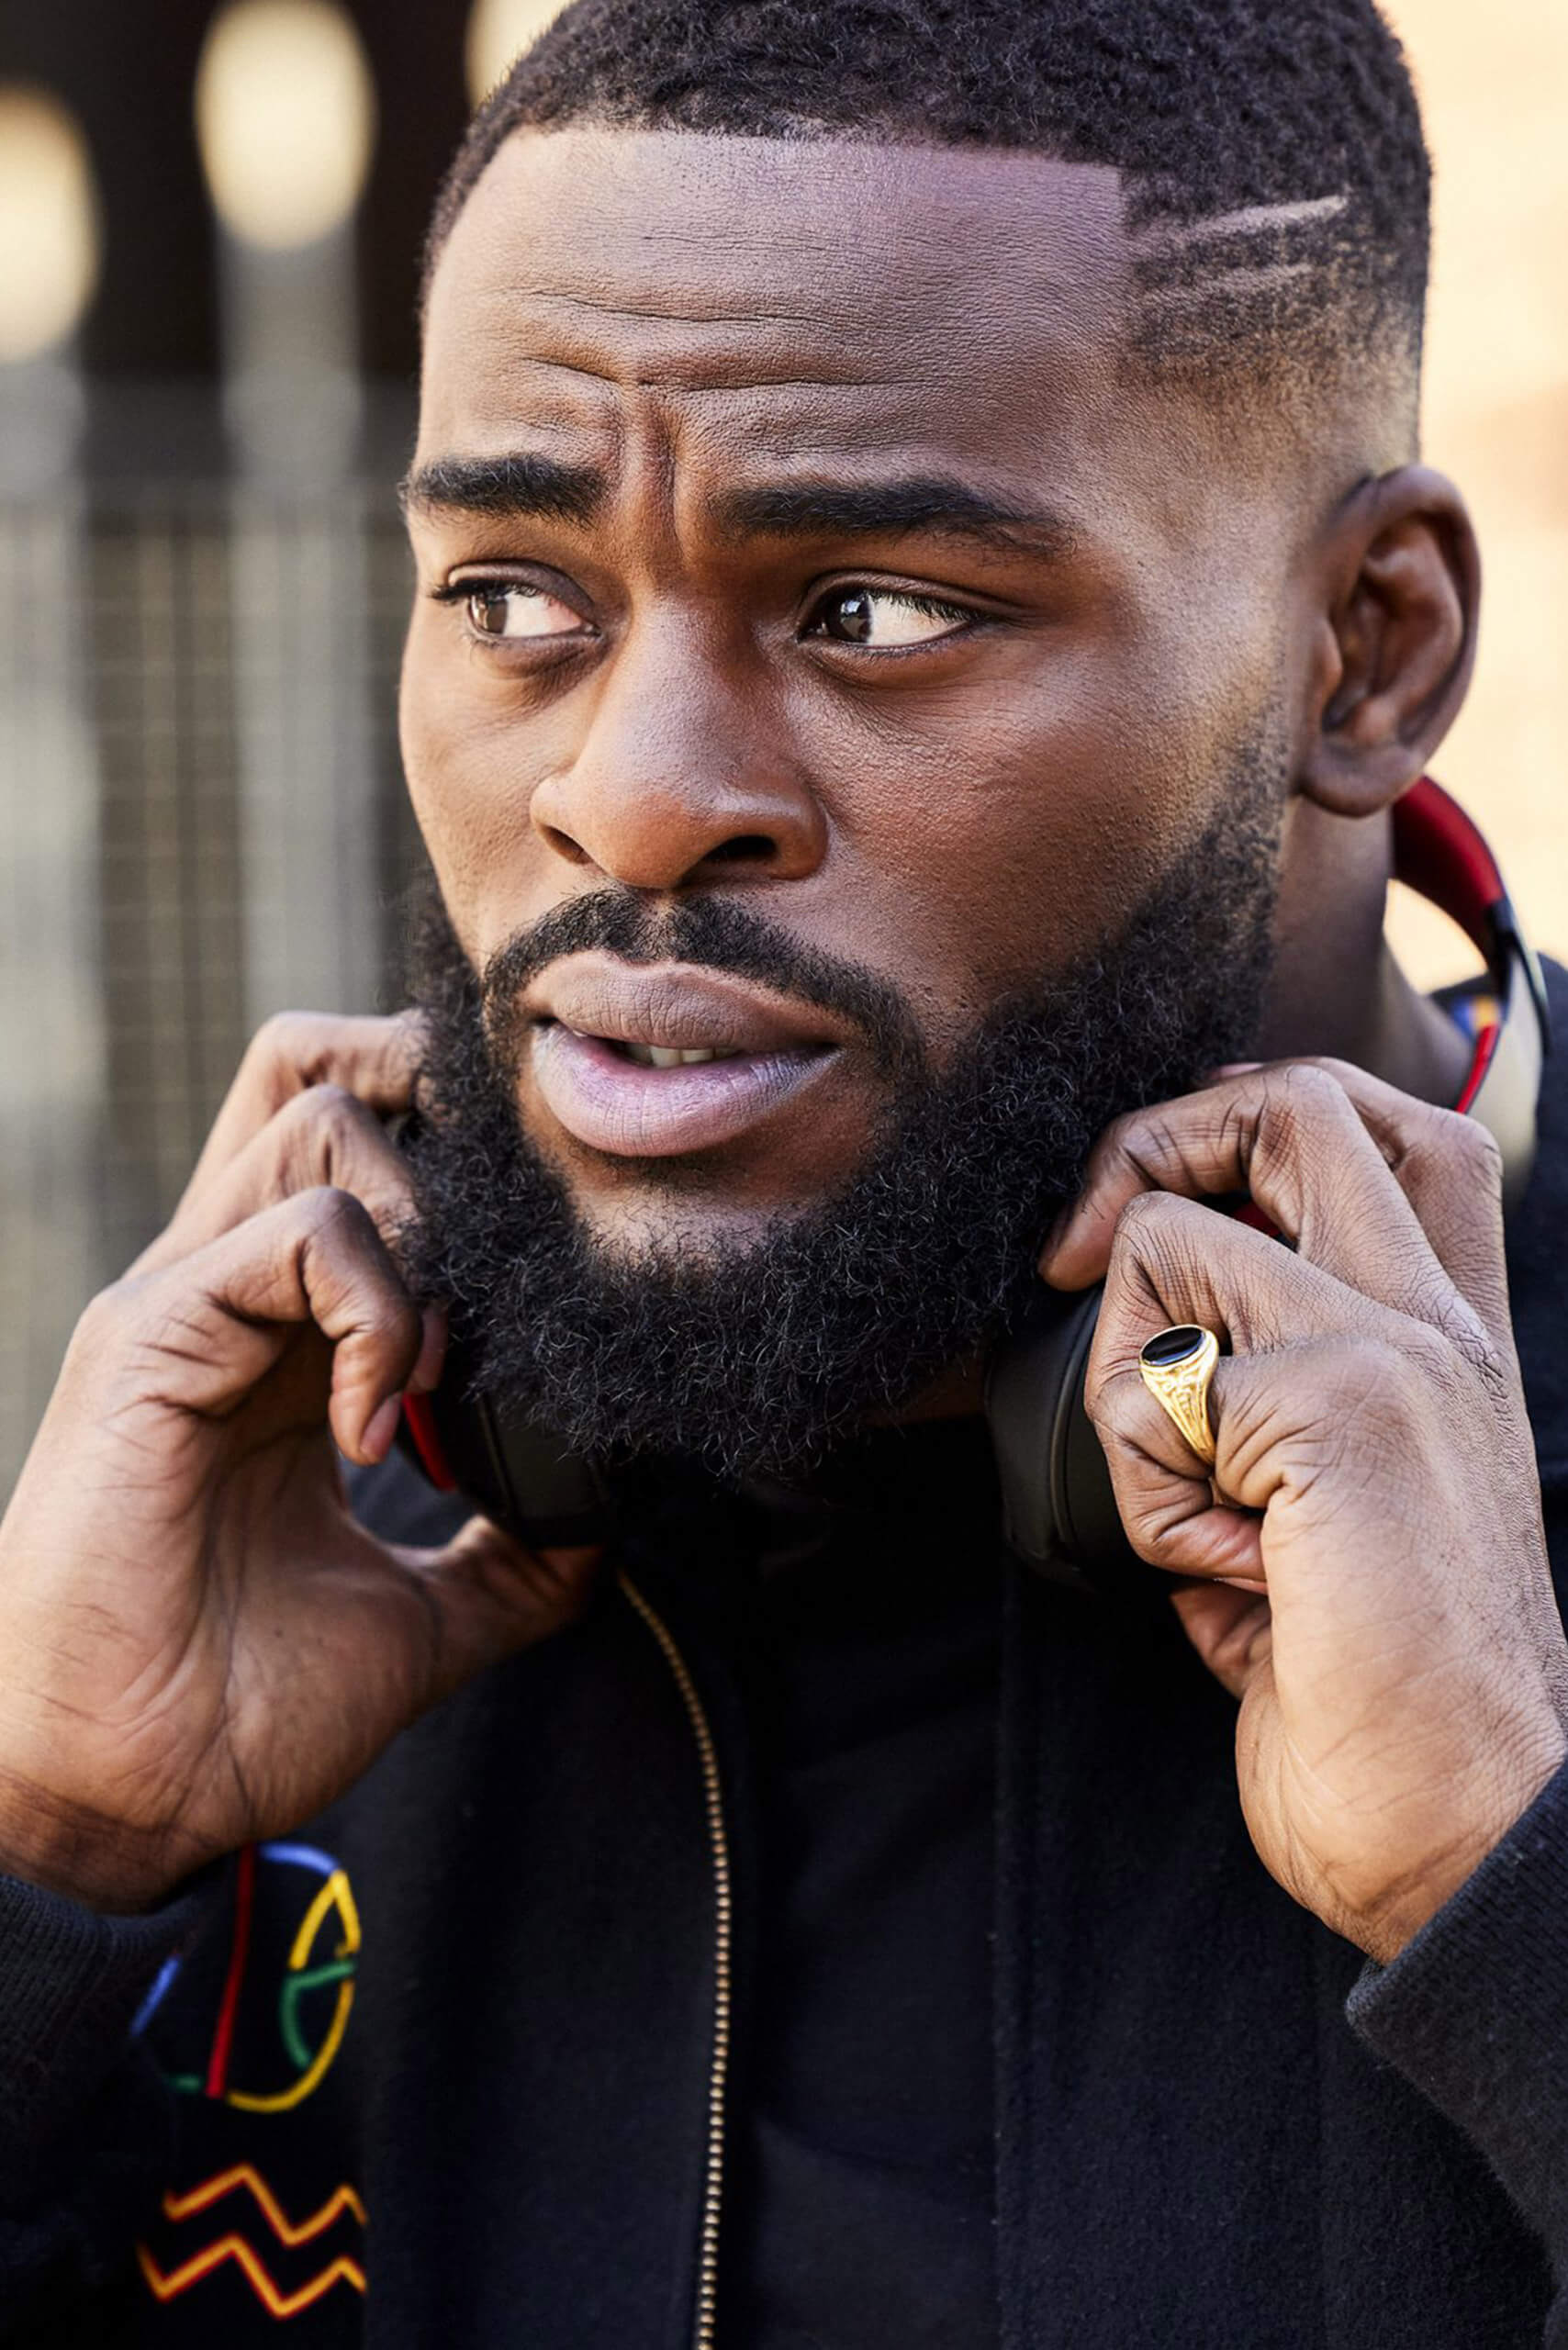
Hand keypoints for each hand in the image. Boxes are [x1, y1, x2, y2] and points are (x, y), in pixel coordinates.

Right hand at [0, 1013, 598, 1912]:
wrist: (128, 1805)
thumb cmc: (237, 1713)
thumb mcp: (420, 1616)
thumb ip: (509, 1554)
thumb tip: (604, 1524)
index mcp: (281, 1333)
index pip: (360, 1143)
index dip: (464, 1152)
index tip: (547, 1259)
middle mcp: (227, 1288)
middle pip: (317, 1068)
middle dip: (432, 1097)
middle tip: (504, 1237)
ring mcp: (183, 1302)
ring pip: (316, 1114)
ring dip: (423, 1222)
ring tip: (437, 1367)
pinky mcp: (151, 1339)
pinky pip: (294, 1231)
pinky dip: (377, 1306)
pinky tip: (379, 1421)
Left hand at [1042, 1060, 1567, 1962]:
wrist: (1463, 1826)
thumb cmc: (1385, 1695)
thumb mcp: (1326, 1514)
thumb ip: (1265, 1415)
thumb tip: (1146, 1369)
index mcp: (1452, 1339)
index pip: (1387, 1128)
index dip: (1249, 1119)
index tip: (1156, 1208)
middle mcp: (1439, 1322)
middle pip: (1296, 1099)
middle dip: (1151, 1148)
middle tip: (1082, 1260)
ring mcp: (1393, 1351)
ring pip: (1168, 1238)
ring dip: (1126, 1379)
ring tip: (1196, 1507)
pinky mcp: (1333, 1409)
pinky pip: (1145, 1395)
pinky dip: (1144, 1495)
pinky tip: (1229, 1575)